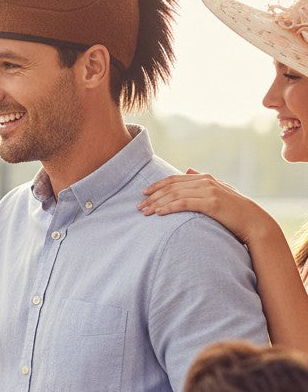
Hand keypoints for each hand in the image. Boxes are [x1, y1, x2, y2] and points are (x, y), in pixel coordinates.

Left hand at [138, 170, 269, 244]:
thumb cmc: (233, 210)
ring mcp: (209, 191)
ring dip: (157, 203)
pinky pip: (184, 203)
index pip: (174, 179)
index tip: (143, 193)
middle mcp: (205, 181)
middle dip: (152, 196)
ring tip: (144, 212)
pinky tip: (159, 213)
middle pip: (171, 186)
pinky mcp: (211, 203)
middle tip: (138, 206)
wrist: (253, 222)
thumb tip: (188, 170)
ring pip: (175, 195)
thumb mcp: (218, 191)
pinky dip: (169, 207)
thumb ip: (201, 181)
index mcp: (204, 178)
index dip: (157, 186)